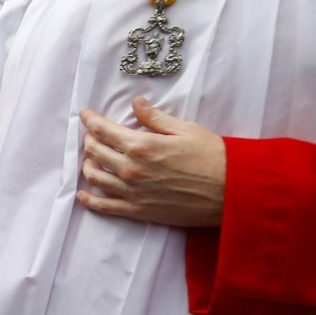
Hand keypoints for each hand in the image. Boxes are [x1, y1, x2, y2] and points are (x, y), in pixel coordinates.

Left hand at [77, 98, 225, 227]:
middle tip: (92, 135)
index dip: (90, 121)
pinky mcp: (138, 210)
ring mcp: (132, 191)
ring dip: (88, 165)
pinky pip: (104, 206)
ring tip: (92, 158)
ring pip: (94, 177)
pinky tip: (84, 194)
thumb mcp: (185, 129)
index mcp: (141, 145)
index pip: (103, 130)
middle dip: (89, 140)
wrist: (231, 191)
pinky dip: (89, 200)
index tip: (85, 115)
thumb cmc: (213, 157)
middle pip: (94, 152)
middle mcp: (131, 169)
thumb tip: (136, 103)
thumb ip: (155, 118)